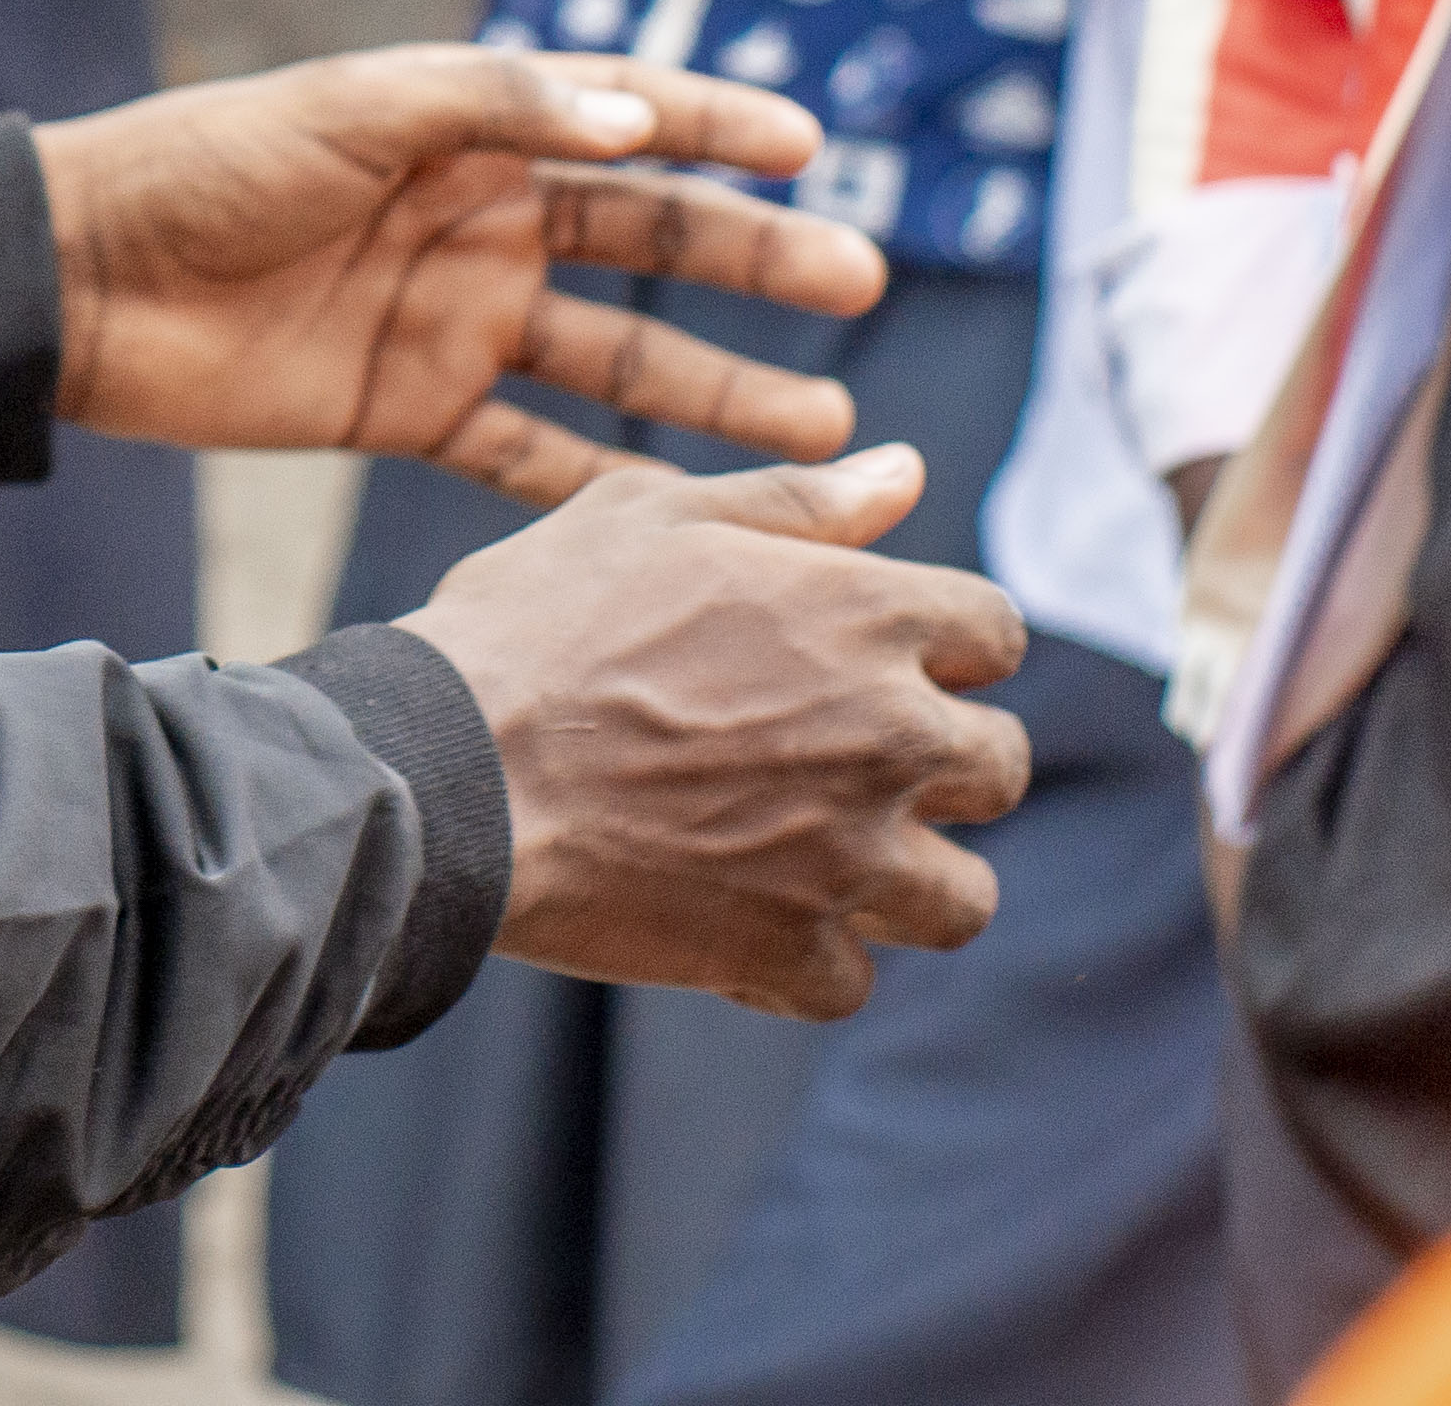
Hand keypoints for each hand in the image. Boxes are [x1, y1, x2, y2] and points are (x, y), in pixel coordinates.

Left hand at [45, 50, 882, 472]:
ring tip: (826, 432)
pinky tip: (698, 516)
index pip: (622, 119)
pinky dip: (610, 484)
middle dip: (755, 264)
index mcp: (471, 131)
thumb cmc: (211, 163)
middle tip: (859, 285)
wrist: (86, 280)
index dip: (717, 125)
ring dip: (717, 391)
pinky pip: (533, 453)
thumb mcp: (353, 108)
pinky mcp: (411, 409)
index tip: (813, 146)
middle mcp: (481, 221)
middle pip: (648, 242)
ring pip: (617, 360)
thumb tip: (637, 119)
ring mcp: (454, 320)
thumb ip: (493, 105)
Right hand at [413, 448, 1035, 1017]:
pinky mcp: (788, 953)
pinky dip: (807, 962)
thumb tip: (904, 470)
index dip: (947, 640)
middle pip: (1001, 768)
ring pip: (963, 899)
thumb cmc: (537, 623)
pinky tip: (746, 922)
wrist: (449, 772)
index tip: (889, 655)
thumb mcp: (652, 514)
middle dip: (946, 762)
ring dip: (911, 879)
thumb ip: (794, 499)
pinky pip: (851, 981)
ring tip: (830, 858)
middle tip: (853, 757)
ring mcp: (848, 858)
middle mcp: (887, 738)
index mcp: (865, 615)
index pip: (998, 632)